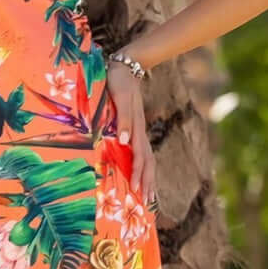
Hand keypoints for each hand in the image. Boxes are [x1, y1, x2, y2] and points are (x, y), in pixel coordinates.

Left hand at [106, 61, 157, 207]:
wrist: (127, 66)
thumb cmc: (119, 81)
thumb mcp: (120, 98)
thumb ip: (123, 119)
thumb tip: (125, 142)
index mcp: (136, 128)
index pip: (141, 157)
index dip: (140, 175)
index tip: (138, 191)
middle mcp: (140, 132)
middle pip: (148, 162)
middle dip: (148, 182)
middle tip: (147, 202)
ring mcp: (139, 130)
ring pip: (148, 159)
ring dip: (148, 177)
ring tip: (148, 194)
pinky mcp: (135, 128)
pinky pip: (142, 152)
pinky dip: (144, 166)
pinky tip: (141, 173)